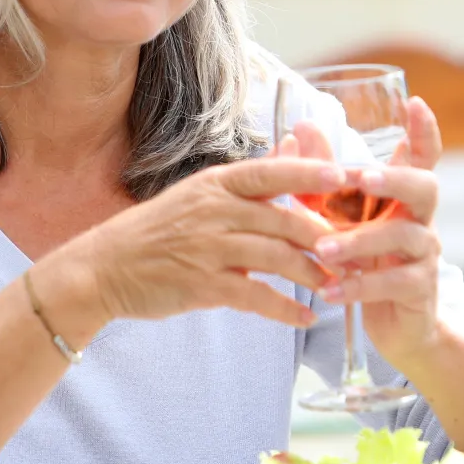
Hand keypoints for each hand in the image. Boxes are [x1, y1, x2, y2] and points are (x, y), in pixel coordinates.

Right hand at [38, 157, 345, 343]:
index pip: (273, 171)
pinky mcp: (202, 284)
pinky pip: (255, 296)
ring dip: (314, 274)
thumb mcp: (203, 193)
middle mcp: (216, 210)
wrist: (104, 268)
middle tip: (358, 251)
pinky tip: (304, 318)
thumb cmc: (161, 230)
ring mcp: (209, 247)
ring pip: (278, 257)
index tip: (348, 174)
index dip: (312, 171)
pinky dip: (284, 309)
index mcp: (218, 183)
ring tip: (338, 286)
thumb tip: (296, 144)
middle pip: (286, 219)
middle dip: (327, 237)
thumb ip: (254, 178)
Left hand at [284, 98, 446, 362]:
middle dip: (393, 179)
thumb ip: (322, 175)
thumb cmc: (365, 260)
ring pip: (404, 236)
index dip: (424, 130)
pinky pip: (394, 282)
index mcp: (403, 196)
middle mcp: (421, 219)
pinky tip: (329, 291)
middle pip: (425, 186)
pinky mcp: (420, 289)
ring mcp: (426, 254)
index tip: (415, 102)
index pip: (424, 156)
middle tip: (360, 178)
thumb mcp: (340, 217)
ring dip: (360, 240)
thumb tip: (301, 126)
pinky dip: (358, 286)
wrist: (396, 325)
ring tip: (324, 250)